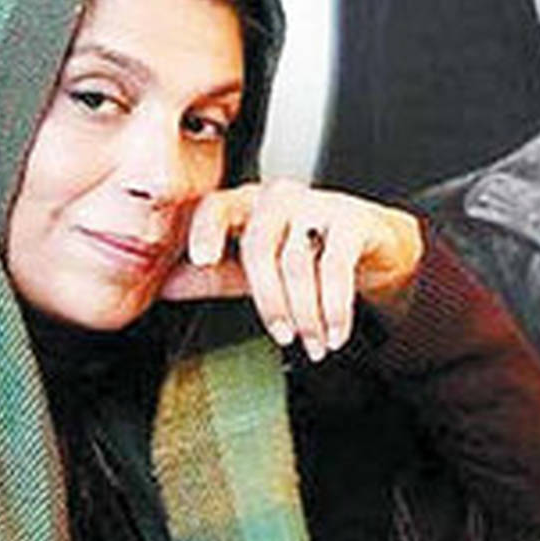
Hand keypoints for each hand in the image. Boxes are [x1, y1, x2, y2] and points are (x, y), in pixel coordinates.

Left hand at [160, 179, 423, 360]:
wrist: (375, 246)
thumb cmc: (310, 253)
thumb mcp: (258, 268)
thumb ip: (213, 276)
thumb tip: (164, 286)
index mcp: (248, 204)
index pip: (217, 206)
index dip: (206, 229)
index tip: (201, 259)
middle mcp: (280, 197)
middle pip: (259, 246)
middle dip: (269, 301)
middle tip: (281, 336)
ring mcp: (318, 203)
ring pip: (298, 263)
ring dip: (307, 315)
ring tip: (314, 343)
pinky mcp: (353, 220)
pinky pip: (336, 268)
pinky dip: (335, 309)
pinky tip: (336, 332)